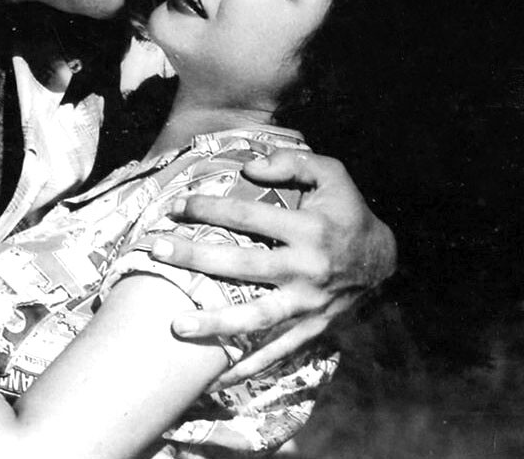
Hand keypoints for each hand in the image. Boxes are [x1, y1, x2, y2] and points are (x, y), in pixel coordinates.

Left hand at [149, 149, 395, 387]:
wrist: (383, 260)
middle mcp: (308, 268)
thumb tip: (249, 169)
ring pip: (256, 316)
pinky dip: (248, 366)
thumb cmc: (346, 210)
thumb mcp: (331, 173)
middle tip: (157, 252)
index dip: (209, 209)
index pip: (248, 217)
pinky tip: (216, 377)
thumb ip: (291, 162)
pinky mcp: (312, 328)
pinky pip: (277, 351)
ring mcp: (309, 304)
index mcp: (309, 229)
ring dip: (214, 323)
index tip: (176, 207)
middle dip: (197, 258)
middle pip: (243, 265)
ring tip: (175, 325)